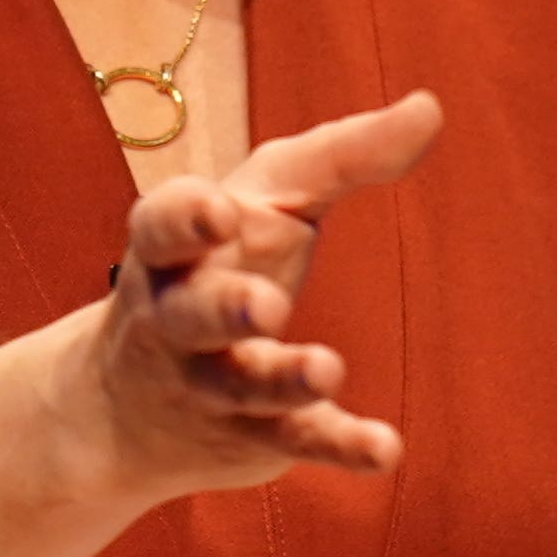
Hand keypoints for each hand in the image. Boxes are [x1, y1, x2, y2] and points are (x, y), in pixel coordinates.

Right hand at [75, 91, 443, 499]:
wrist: (125, 409)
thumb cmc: (217, 263)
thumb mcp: (264, 200)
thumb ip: (341, 156)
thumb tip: (431, 106)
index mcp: (171, 248)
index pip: (163, 226)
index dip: (186, 219)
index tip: (220, 212)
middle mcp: (178, 318)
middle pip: (194, 314)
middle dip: (227, 308)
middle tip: (267, 305)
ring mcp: (210, 383)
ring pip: (242, 384)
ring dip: (283, 379)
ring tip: (326, 368)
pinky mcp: (253, 435)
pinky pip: (295, 440)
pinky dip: (339, 446)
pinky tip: (385, 450)